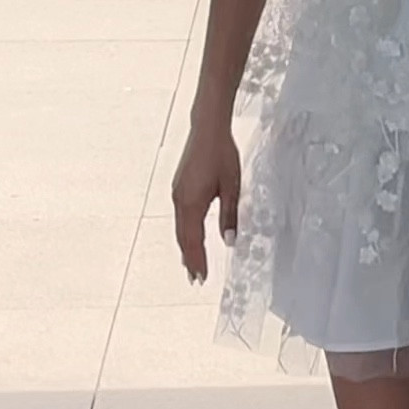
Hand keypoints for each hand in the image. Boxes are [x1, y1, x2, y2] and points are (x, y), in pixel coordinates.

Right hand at [171, 110, 241, 283]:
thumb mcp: (232, 187)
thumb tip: (229, 241)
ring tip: (190, 265)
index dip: (198, 260)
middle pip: (183, 238)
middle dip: (189, 259)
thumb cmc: (221, 155)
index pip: (194, 240)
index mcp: (192, 203)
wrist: (207, 129)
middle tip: (195, 279)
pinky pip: (179, 217)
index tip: (201, 278)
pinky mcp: (179, 187)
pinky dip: (183, 233)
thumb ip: (229, 215)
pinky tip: (188, 237)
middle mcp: (180, 201)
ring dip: (185, 248)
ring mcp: (177, 194)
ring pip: (179, 228)